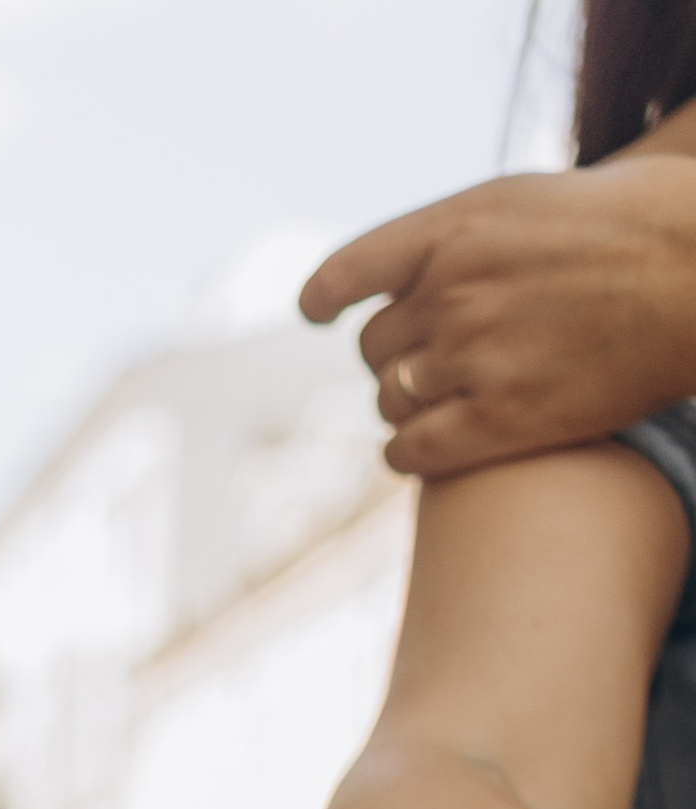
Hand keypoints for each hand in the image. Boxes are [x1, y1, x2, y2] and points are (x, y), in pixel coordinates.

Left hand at [301, 156, 695, 477]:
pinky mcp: (498, 421)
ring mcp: (470, 356)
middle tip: (428, 367)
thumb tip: (433, 262)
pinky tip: (429, 451)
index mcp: (457, 226)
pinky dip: (410, 454)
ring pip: (390, 401)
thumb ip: (476, 234)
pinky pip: (410, 453)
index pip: (349, 270)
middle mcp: (451, 290)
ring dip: (406, 408)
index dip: (323, 298)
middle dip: (394, 359)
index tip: (316, 313)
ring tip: (444, 404)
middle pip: (373, 348)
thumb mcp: (541, 200)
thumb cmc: (644, 225)